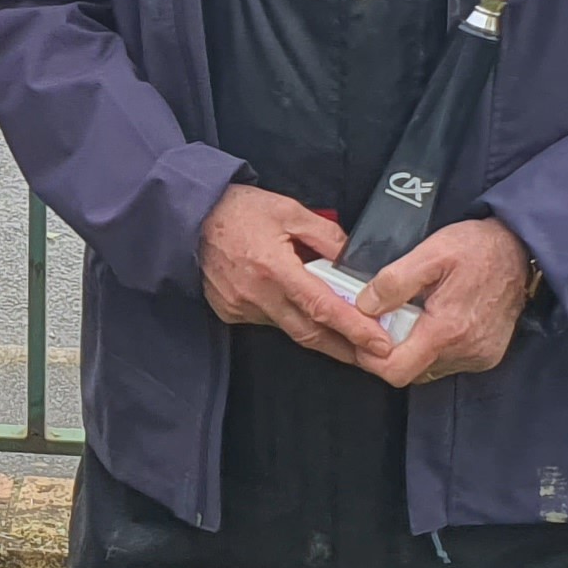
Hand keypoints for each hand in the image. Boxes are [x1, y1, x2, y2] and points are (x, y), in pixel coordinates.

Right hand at [197, 181, 363, 354]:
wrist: (188, 217)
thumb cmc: (238, 210)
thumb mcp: (288, 211)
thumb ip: (325, 235)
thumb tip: (352, 260)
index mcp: (275, 268)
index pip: (322, 307)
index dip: (354, 329)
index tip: (379, 344)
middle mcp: (257, 295)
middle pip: (309, 333)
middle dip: (346, 349)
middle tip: (375, 358)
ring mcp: (240, 307)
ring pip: (288, 329)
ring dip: (319, 335)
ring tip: (346, 336)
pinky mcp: (230, 312)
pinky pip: (267, 321)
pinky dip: (287, 319)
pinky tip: (299, 311)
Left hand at [344, 217, 535, 390]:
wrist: (521, 248)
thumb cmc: (477, 248)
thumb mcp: (431, 252)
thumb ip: (394, 282)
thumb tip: (365, 306)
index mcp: (447, 329)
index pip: (396, 370)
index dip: (371, 358)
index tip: (365, 334)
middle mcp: (465, 351)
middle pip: (410, 371)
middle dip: (390, 349)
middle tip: (388, 317)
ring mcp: (479, 356)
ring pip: (427, 369)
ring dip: (413, 348)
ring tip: (412, 314)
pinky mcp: (487, 356)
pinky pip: (447, 363)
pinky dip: (433, 348)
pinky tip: (434, 320)